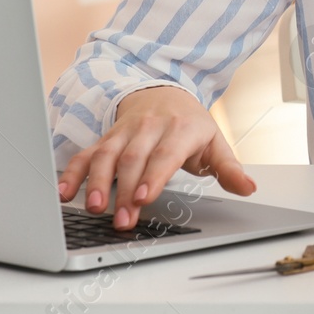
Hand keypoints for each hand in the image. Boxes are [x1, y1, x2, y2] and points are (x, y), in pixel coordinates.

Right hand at [56, 85, 255, 230]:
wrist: (165, 92)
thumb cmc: (191, 125)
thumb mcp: (215, 143)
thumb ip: (229, 168)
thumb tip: (249, 187)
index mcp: (180, 129)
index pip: (165, 154)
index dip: (153, 176)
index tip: (144, 198)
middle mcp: (150, 128)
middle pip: (133, 159)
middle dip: (125, 191)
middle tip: (122, 221)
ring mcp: (125, 132)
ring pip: (106, 155)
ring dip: (96, 181)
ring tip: (93, 207)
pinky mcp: (106, 138)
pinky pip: (86, 153)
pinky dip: (73, 172)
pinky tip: (64, 193)